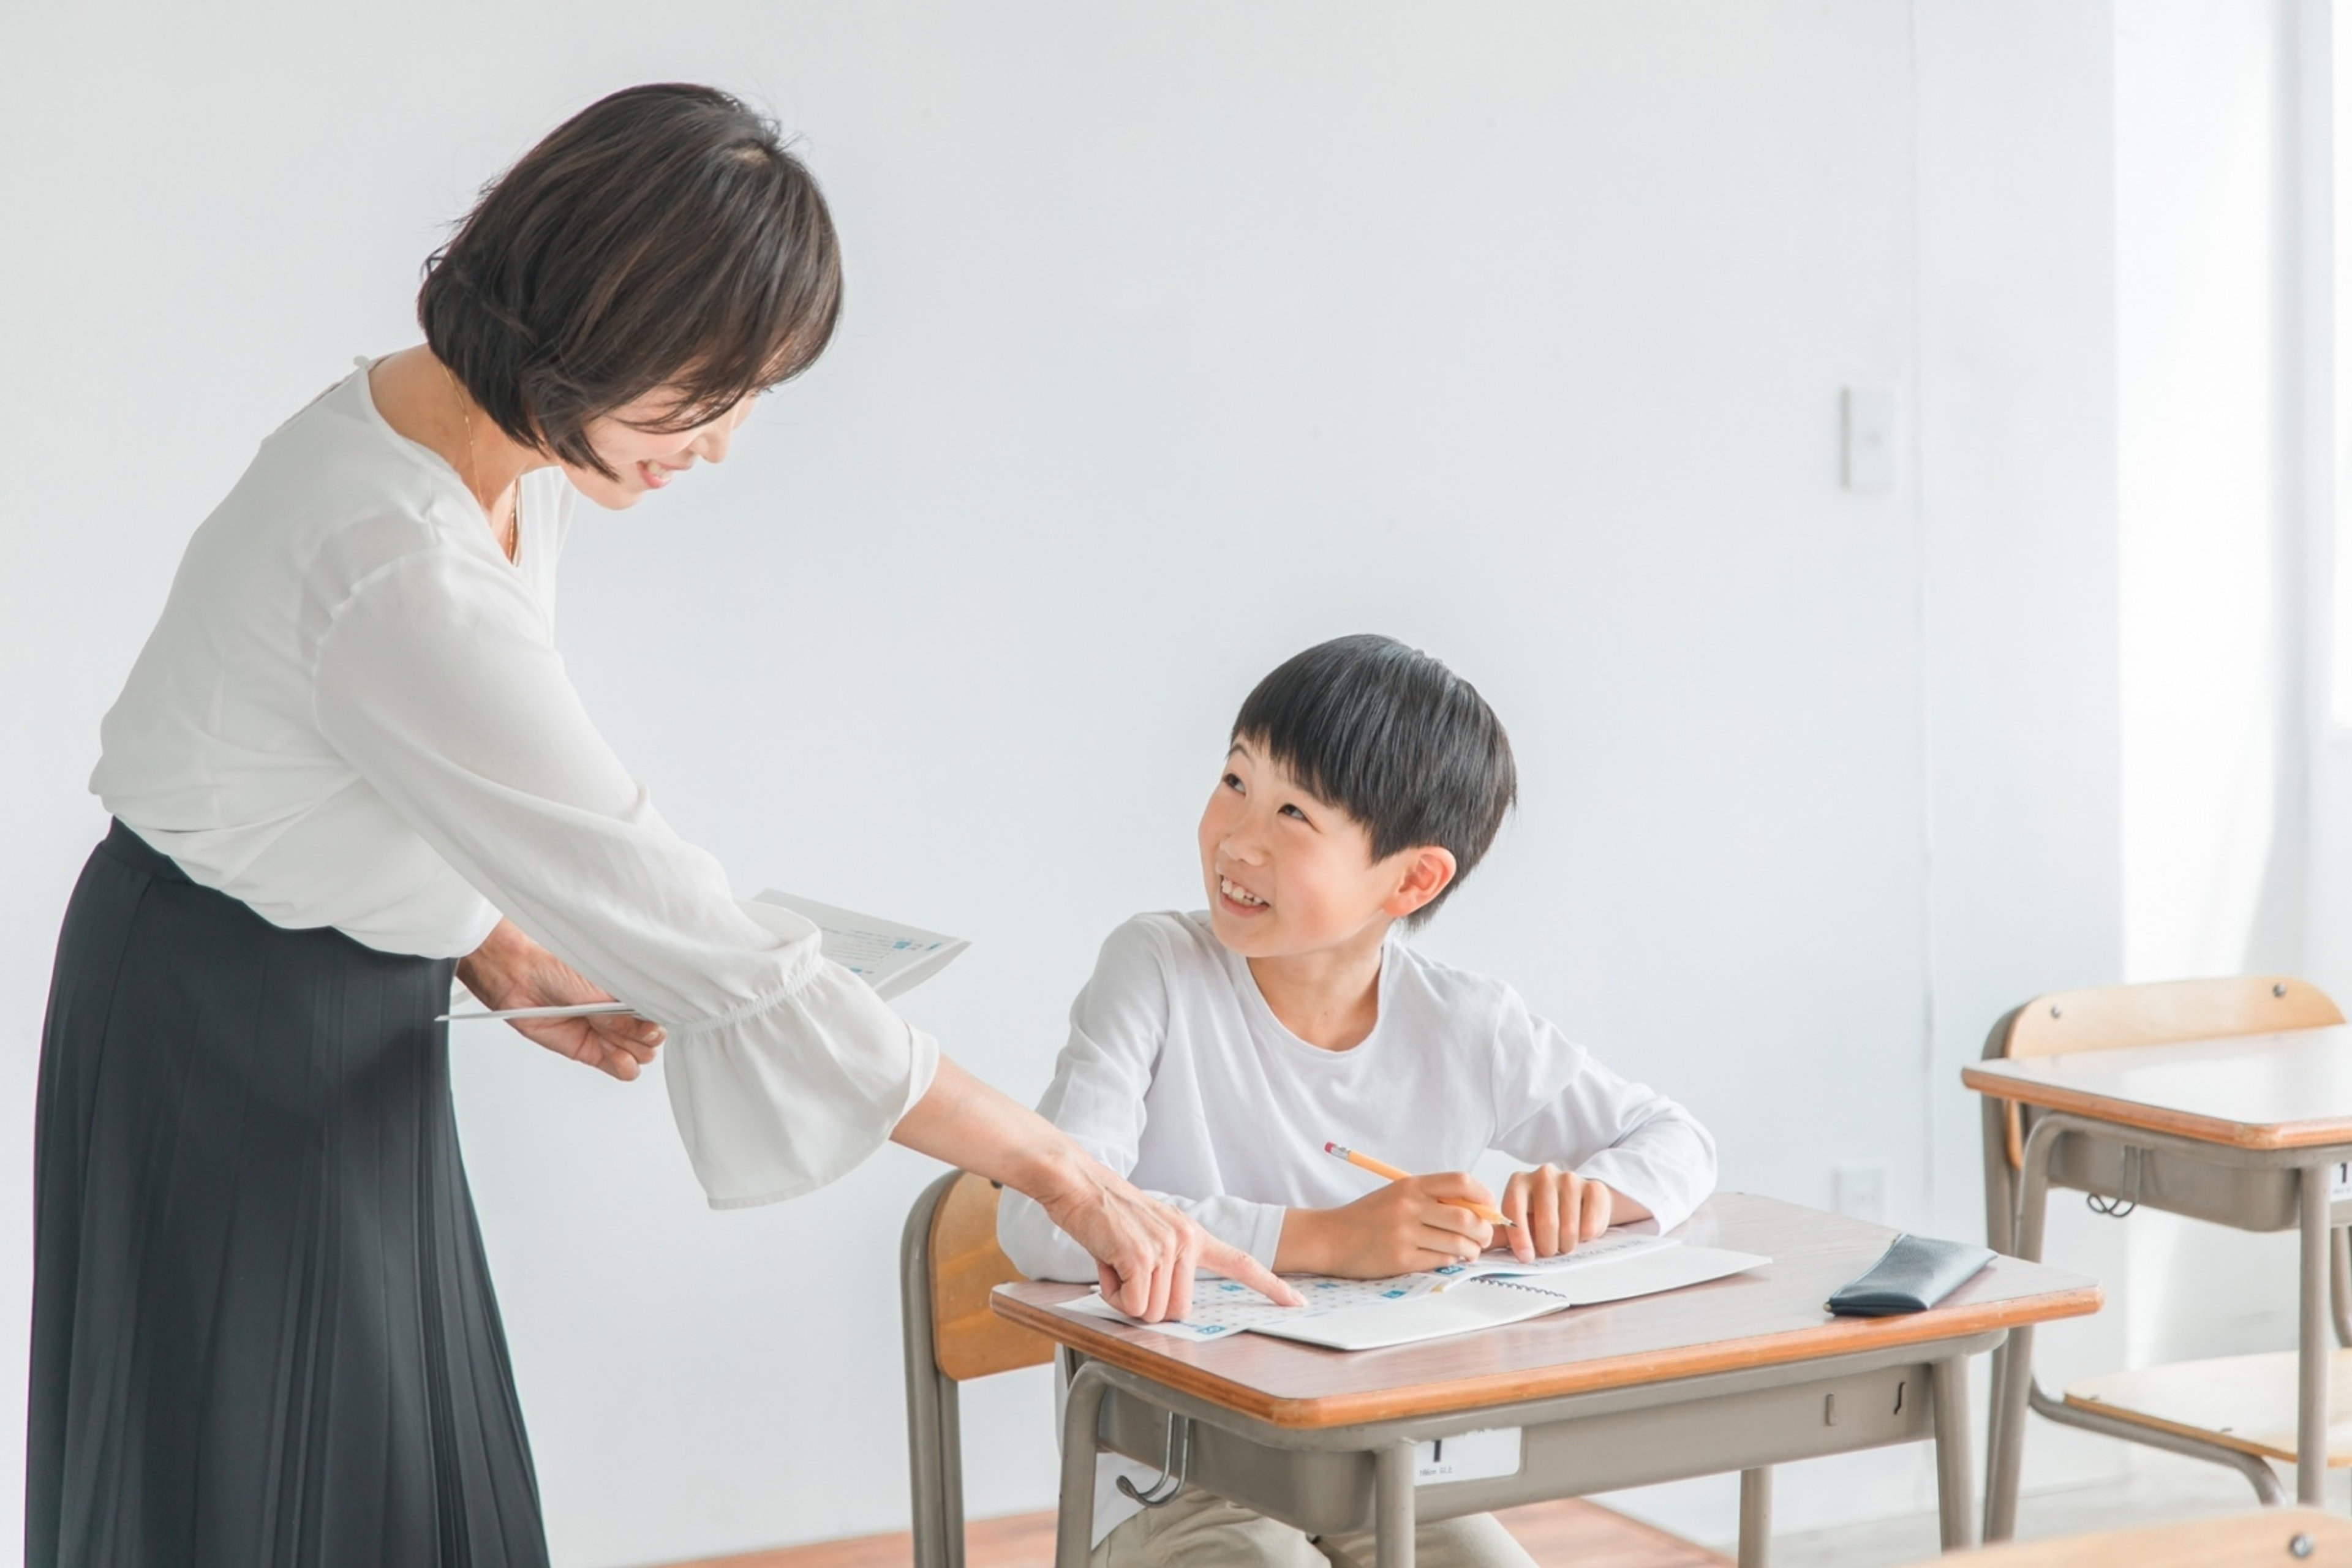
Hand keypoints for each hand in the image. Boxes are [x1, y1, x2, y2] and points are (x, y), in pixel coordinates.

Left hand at [456, 918, 664, 1081]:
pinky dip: (623, 1065)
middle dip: (638, 1033)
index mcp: (631, 993)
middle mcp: (623, 1014)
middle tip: (614, 1018)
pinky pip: (624, 1070)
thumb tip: (652, 1030)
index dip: (655, 1019)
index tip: (644, 1014)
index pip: (662, 1015)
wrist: (522, 980)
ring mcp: (609, 1034)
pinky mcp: (592, 1052)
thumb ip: (628, 1011)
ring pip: (642, 1056)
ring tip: (605, 1032)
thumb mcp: (603, 986)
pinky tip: (611, 1052)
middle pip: (653, 1040)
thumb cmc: (559, 969)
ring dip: (628, 1048)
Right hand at [885, 1057, 1302, 1321]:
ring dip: (1126, 1298)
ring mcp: (1167, 1247)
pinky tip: (1105, 1262)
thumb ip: (1164, 1266)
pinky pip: (1132, 1304)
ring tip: (1113, 1261)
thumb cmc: (1101, 1213)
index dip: (1270, 1287)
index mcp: (1191, 1235)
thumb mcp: (1144, 1235)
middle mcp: (1186, 1240)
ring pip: (1154, 1312)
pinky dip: (1112, 1294)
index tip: (1297, 1304)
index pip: (1241, 1263)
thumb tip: (1161, 1307)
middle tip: (1125, 1272)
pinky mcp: (1143, 1255)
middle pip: (1180, 1311)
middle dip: (1147, 1304)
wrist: (1073, 1180)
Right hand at [1283, 1173, 1496, 1277]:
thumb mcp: (1398, 1195)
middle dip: (1484, 1230)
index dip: (1484, 1195)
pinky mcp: (1401, 1259)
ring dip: (1472, 1250)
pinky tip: (1446, 1257)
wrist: (1331, 1237)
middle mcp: (1409, 1207)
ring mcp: (1404, 1234)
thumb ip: (1433, 1198)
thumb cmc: (1369, 1216)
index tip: (1489, 1207)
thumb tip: (1478, 1209)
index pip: (1461, 1181)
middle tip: (1484, 1236)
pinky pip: (1441, 1261)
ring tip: (1468, 1250)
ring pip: (1458, 1243)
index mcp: (1410, 1185)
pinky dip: (1451, 1260)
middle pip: (1467, 1217)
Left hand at [1499, 1164, 1615, 1261]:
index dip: (1519, 1237)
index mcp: (1519, 1182)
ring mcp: (1569, 1178)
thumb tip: (1480, 1247)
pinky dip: (1586, 1237)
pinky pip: (1590, 1224)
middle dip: (1548, 1246)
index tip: (1525, 1257)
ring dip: (1567, 1244)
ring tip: (1564, 1242)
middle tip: (1549, 1250)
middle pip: (1545, 1221)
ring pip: (1569, 1227)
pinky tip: (1582, 1232)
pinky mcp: (1594, 1187)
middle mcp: (1543, 1175)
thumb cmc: (1545, 1215)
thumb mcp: (1521, 1223)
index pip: (1514, 1208)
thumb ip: (1501, 1234)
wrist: (1581, 1203)